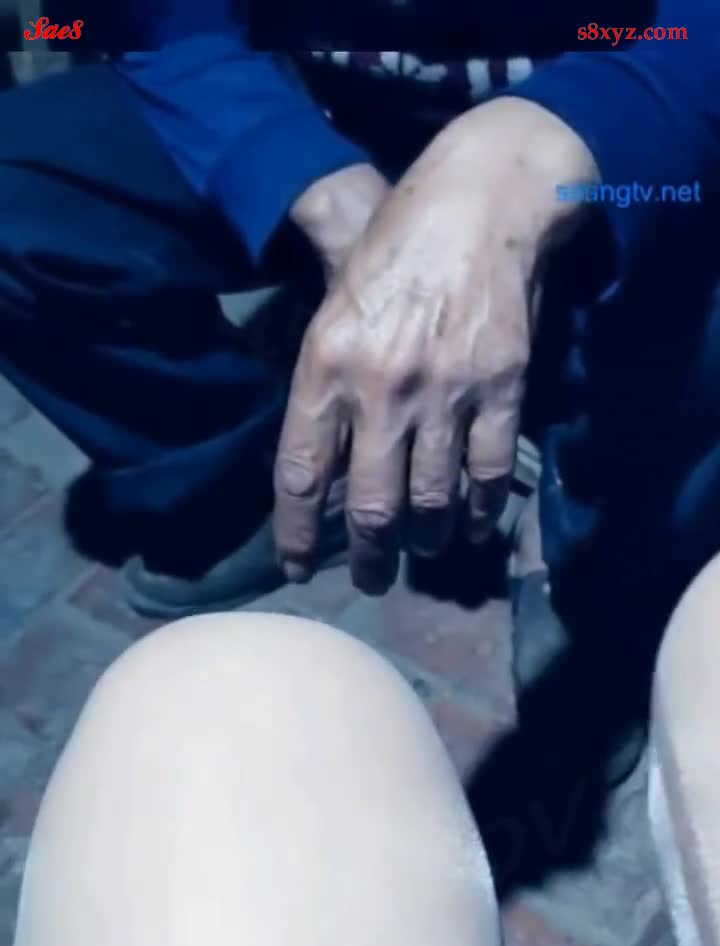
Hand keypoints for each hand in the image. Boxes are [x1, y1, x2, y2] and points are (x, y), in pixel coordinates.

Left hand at [274, 99, 597, 592]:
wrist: (480, 200)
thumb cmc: (396, 247)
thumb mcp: (335, 305)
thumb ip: (324, 380)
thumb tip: (320, 459)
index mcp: (324, 364)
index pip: (301, 474)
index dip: (297, 534)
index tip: (298, 568)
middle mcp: (380, 387)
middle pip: (370, 507)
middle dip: (368, 559)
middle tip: (370, 579)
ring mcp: (444, 392)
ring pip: (431, 501)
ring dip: (426, 540)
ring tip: (423, 550)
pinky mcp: (502, 390)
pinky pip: (489, 476)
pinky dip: (482, 513)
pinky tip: (476, 527)